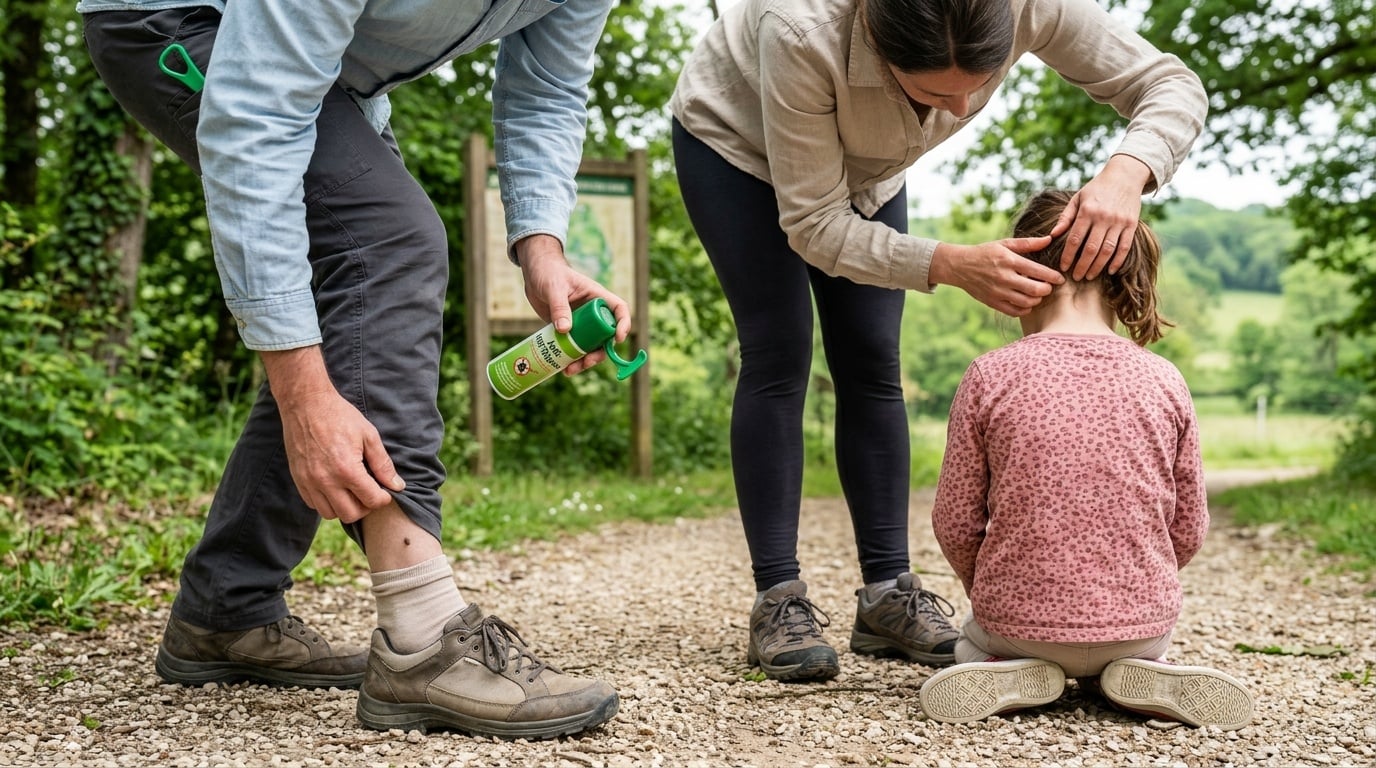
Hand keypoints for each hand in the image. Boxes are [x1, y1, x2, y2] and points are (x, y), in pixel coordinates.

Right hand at [261, 347, 405, 522]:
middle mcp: (326, 480)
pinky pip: (313, 504)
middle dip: (365, 507)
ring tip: (352, 491)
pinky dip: (327, 502)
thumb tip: (397, 486)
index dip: (383, 498)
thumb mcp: (369, 435)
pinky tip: (335, 487)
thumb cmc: (340, 416)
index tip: (385, 491)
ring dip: (345, 507)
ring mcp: (309, 482)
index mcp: (347, 469)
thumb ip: (383, 464)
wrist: (306, 404)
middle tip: (370, 492)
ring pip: (330, 514)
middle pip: (351, 514)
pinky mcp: (298, 480)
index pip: (371, 500)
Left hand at [515, 234, 631, 375]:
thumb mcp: (554, 288)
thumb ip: (559, 307)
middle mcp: (592, 312)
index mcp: (596, 296)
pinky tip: (563, 368)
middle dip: (599, 353)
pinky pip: (574, 347)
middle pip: (605, 336)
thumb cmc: (548, 273)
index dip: (623, 324)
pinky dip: (571, 359)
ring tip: (570, 371)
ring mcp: (580, 322)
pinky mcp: (567, 330)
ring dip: (584, 361)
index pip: (618, 310)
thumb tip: (565, 330)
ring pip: (590, 346)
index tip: (618, 339)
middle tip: (586, 362)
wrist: (533, 274)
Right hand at [930, 236, 1063, 316]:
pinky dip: (1025, 309)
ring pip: (1026, 302)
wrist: (959, 266)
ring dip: (1037, 299)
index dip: (1053, 277)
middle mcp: (1004, 277)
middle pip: (1035, 290)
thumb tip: (1049, 239)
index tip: (1060, 278)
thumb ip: (1028, 243)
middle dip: (1047, 290)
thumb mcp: (1005, 243)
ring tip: (1037, 294)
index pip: (1038, 272)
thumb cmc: (985, 252)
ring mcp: (998, 292)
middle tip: (1048, 287)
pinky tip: (1026, 302)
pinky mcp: (992, 302)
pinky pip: (1014, 311)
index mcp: (1009, 261)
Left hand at [1051, 155, 1152, 279]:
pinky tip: (1111, 271)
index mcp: (1087, 211)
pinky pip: (1125, 247)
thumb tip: (1052, 235)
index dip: (1068, 256)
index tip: (1063, 267)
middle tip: (1076, 277)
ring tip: (1090, 276)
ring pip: (1107, 250)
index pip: (1075, 239)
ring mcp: (1119, 222)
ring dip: (1098, 266)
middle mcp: (1103, 217)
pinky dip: (1118, 261)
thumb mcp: (1078, 198)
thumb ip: (1065, 217)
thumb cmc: (1096, 189)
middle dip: (1082, 266)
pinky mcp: (1132, 224)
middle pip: (1091, 249)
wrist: (1124, 176)